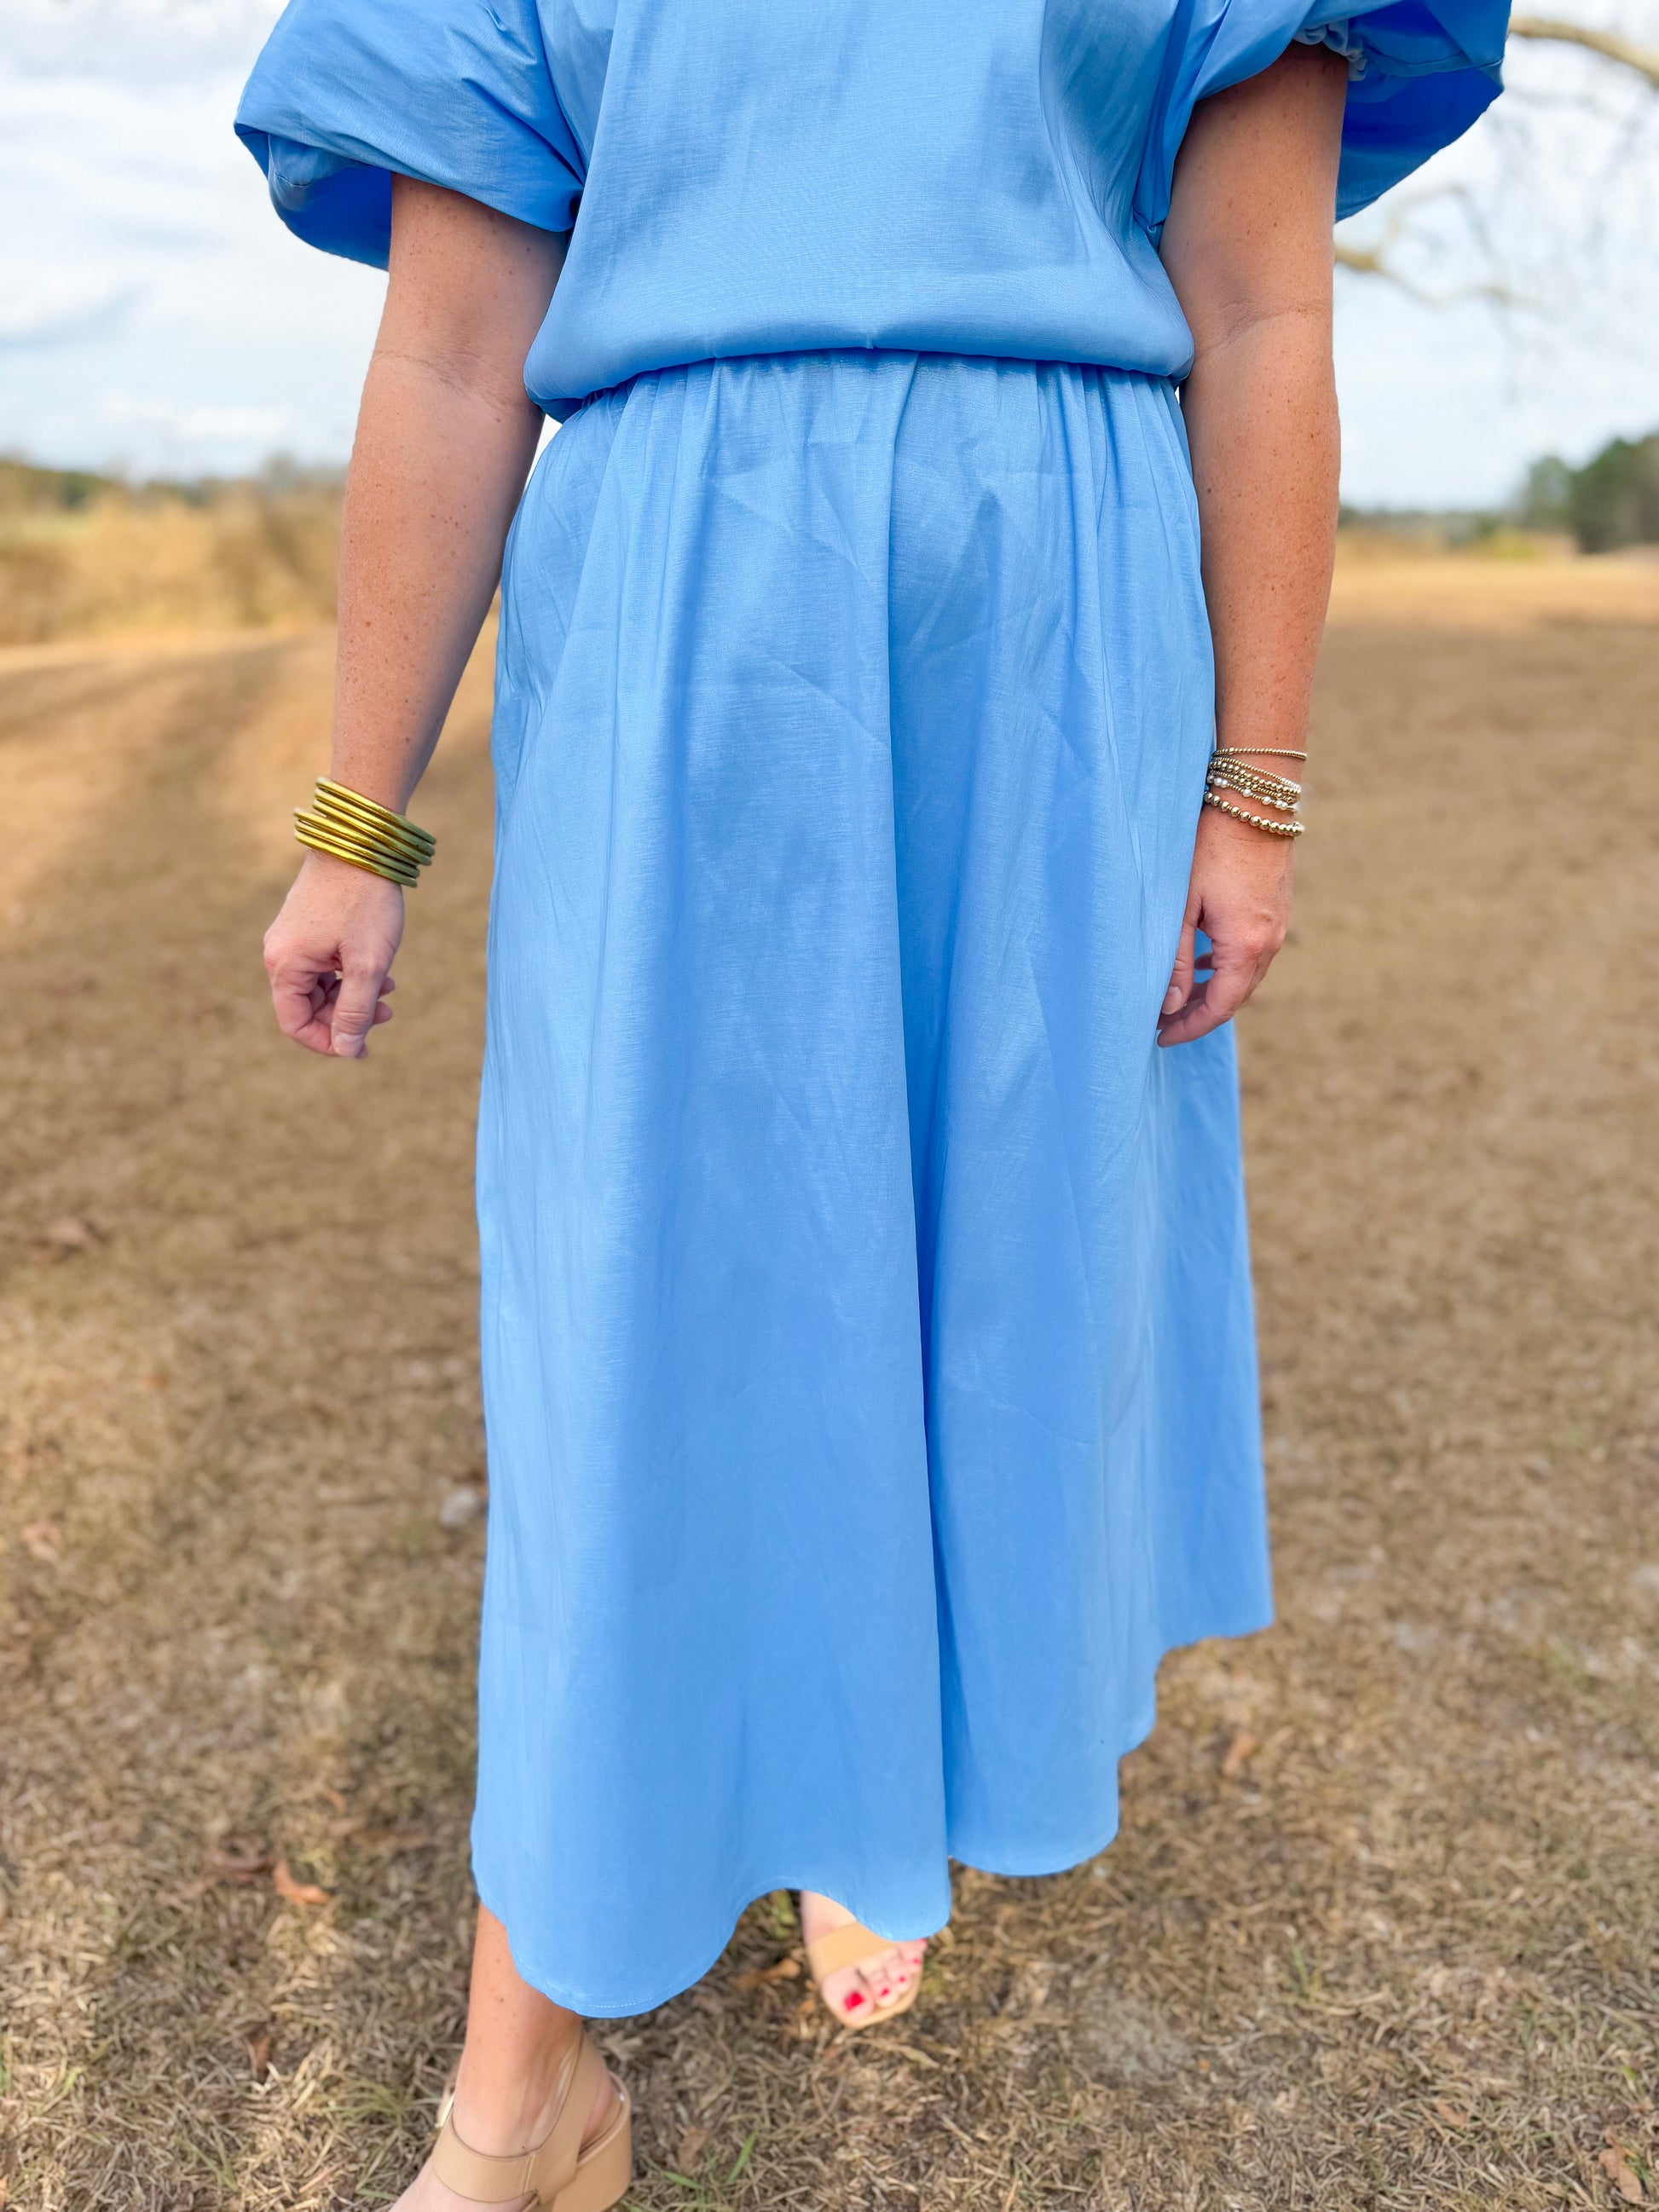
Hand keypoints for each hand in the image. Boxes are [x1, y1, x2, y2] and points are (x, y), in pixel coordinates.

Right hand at [264, 851, 404, 1057]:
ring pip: (320, 985)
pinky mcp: (308, 924)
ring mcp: (293, 937)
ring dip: (354, 994)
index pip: (295, 1024)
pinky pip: (324, 963)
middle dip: (347, 1016)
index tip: (362, 1048)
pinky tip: (382, 969)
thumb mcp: (367, 963)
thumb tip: (345, 1049)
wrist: (361, 841)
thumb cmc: (365, 902)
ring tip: (390, 990)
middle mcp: (280, 952)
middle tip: (388, 1013)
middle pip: (308, 1006)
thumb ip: (355, 1010)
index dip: (328, 1042)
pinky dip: (350, 972)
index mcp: (285, 965)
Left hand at [1157, 803, 1293, 1046]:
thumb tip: (1172, 1006)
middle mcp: (1269, 942)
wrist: (1254, 800)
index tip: (1161, 1037)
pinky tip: (1206, 962)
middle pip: (1236, 997)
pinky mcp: (1277, 910)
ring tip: (1179, 998)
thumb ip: (1177, 959)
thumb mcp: (1182, 906)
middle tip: (1164, 1022)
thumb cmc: (1210, 848)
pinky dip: (1228, 967)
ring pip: (1246, 976)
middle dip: (1200, 1015)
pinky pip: (1254, 953)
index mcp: (1245, 946)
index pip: (1220, 1007)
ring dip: (1215, 992)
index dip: (1191, 1028)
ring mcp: (1278, 925)